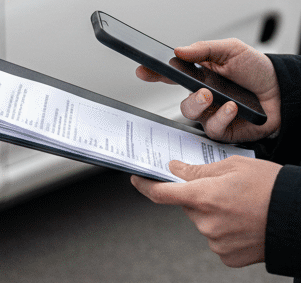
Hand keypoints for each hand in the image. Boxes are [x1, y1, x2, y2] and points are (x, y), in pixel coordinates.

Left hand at [131, 156, 280, 267]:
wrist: (300, 217)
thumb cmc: (273, 188)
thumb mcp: (234, 166)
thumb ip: (199, 170)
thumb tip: (176, 169)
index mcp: (203, 196)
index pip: (161, 193)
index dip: (145, 186)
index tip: (137, 180)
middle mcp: (205, 222)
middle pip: (189, 207)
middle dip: (200, 198)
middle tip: (226, 192)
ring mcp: (216, 242)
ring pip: (204, 223)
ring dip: (216, 215)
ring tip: (243, 207)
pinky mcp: (228, 256)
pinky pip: (218, 240)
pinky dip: (227, 231)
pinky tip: (245, 223)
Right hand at [136, 38, 280, 142]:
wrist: (284, 91)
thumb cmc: (259, 70)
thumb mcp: (232, 50)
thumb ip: (205, 49)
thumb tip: (179, 50)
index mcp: (201, 76)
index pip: (172, 76)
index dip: (155, 73)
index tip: (143, 70)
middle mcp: (204, 97)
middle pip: (180, 101)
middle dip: (184, 95)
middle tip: (197, 89)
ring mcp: (213, 114)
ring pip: (192, 115)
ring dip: (200, 105)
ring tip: (213, 97)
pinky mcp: (224, 130)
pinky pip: (213, 128)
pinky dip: (221, 117)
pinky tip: (232, 108)